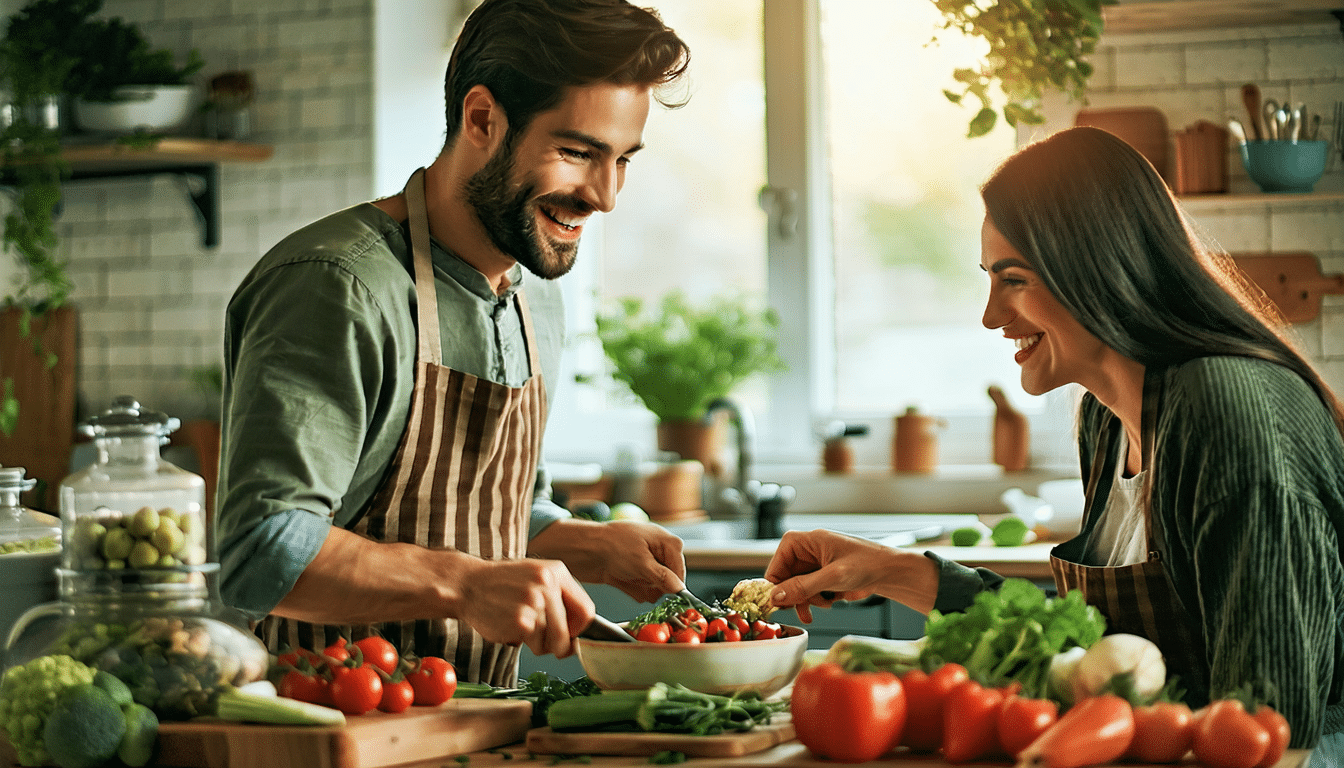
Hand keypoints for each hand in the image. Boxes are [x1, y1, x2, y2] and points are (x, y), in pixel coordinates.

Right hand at [456, 557, 594, 658]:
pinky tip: (511, 628)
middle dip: (560, 645)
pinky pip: (535, 643)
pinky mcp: (520, 620)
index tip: (571, 636)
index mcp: (557, 572)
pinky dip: (525, 643)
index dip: (580, 630)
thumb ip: (560, 598)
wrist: (467, 584)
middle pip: (571, 632)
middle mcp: (548, 584)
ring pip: (553, 641)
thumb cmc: (503, 585)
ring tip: (524, 628)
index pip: (586, 610)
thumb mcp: (536, 578)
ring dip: (540, 644)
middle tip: (546, 643)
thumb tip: (582, 632)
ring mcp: (534, 601)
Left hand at [528, 518, 686, 602]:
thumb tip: (679, 589)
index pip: (680, 570)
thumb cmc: (613, 545)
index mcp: (666, 542)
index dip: (672, 584)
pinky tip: (622, 581)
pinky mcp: (634, 572)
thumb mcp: (642, 563)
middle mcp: (658, 551)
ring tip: (627, 577)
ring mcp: (646, 562)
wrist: (584, 548)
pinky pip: (642, 589)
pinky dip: (633, 589)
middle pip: (668, 581)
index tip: (666, 595)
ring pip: (655, 588)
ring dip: (642, 588)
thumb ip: (663, 578)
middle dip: (654, 587)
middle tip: (640, 581)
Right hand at [765, 529, 933, 622]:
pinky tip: (827, 604)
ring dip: (806, 600)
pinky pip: (808, 593)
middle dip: (794, 595)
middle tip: (800, 608)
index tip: (778, 602)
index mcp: (806, 541)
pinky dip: (814, 602)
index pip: (777, 561)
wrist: (892, 572)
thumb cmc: (869, 563)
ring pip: (795, 588)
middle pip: (785, 577)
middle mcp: (808, 552)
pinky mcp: (823, 578)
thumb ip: (803, 587)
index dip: (776, 583)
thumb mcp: (833, 576)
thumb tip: (776, 596)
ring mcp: (815, 566)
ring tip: (822, 605)